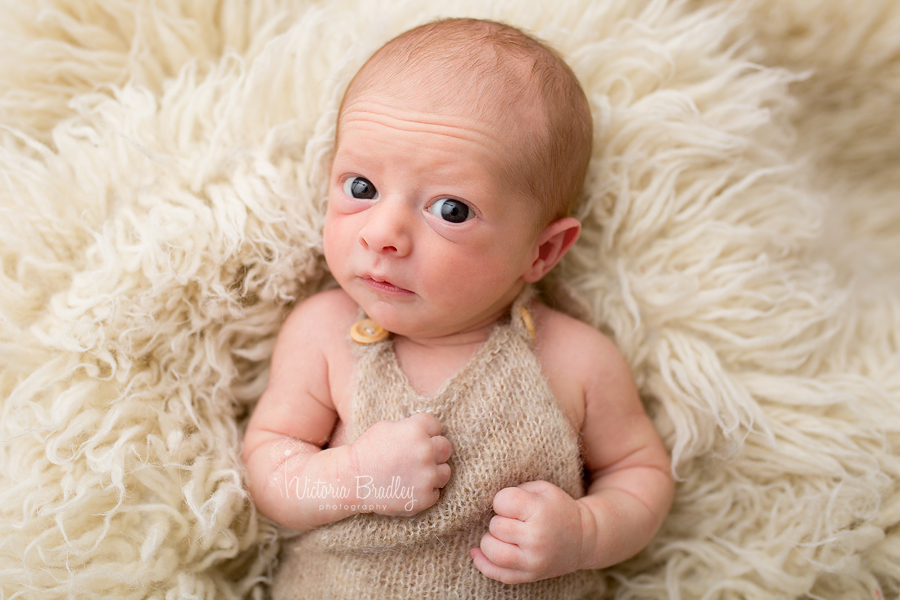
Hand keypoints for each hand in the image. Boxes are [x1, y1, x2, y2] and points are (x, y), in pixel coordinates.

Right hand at [348, 412, 451, 515]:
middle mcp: (426, 451)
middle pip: (445, 447)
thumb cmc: (367, 451)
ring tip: (415, 475)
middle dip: (434, 451)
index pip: (436, 425)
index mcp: (416, 430)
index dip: (425, 432)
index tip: (414, 440)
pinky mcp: (425, 497)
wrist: (353, 481)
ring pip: (445, 471)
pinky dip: (425, 492)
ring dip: (434, 472)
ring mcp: (427, 475)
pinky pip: (436, 492)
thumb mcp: (387, 427)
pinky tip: (410, 488)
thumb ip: (411, 426)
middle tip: (418, 457)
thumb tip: (429, 431)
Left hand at [471, 480, 586, 583]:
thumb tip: (487, 503)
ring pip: (493, 552)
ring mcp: (533, 561)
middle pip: (496, 526)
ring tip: (502, 535)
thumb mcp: (543, 489)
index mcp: (541, 512)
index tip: (512, 503)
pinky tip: (477, 552)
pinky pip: (497, 574)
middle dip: (499, 519)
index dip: (502, 500)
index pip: (502, 501)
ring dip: (490, 540)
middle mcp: (536, 539)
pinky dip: (483, 563)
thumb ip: (517, 490)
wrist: (583, 539)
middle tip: (512, 519)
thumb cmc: (557, 509)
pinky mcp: (528, 576)